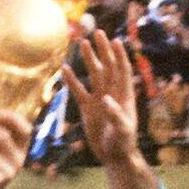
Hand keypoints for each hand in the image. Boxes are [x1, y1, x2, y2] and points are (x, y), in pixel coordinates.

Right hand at [61, 31, 138, 166]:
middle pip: (108, 66)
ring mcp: (98, 98)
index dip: (120, 55)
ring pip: (93, 74)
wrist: (113, 155)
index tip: (116, 40)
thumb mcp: (123, 130)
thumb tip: (106, 99)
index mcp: (124, 95)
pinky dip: (72, 80)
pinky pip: (78, 90)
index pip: (122, 70)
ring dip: (88, 59)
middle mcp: (112, 92)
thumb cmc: (123, 143)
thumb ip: (116, 115)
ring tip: (82, 43)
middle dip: (103, 50)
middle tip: (97, 33)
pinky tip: (65, 68)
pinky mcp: (87, 108)